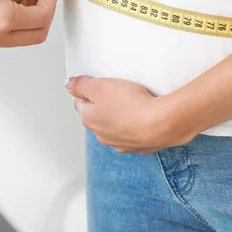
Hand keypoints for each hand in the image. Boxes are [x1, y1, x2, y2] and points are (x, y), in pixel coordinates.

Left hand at [66, 75, 197, 153]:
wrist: (162, 124)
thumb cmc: (131, 105)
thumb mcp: (99, 86)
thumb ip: (81, 85)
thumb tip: (68, 84)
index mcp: (89, 120)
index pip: (81, 104)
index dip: (87, 92)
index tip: (95, 85)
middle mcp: (102, 135)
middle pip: (98, 116)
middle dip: (104, 105)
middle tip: (116, 92)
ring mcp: (122, 143)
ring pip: (116, 127)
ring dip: (121, 117)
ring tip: (133, 103)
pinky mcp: (141, 146)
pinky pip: (135, 134)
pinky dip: (138, 126)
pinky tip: (146, 116)